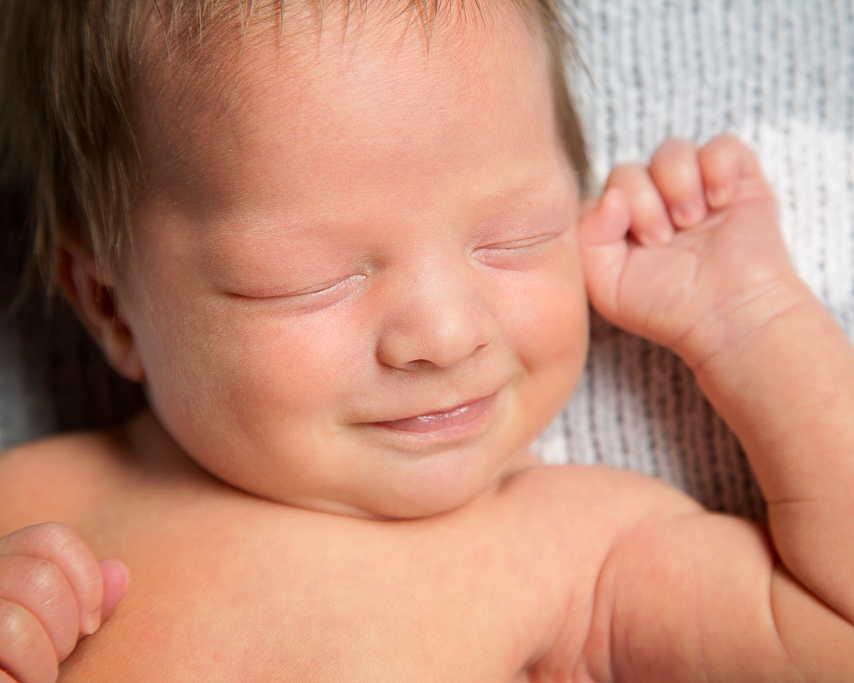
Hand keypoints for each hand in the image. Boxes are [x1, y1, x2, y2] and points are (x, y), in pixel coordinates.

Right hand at [0, 523, 127, 682]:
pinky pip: (1, 659)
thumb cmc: (30, 659)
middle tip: (60, 655)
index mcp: (4, 561)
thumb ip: (87, 599)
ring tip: (41, 676)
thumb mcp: (61, 624)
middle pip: (39, 578)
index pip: (51, 537)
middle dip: (65, 626)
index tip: (91, 624)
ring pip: (13, 622)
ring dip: (42, 661)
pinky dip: (21, 679)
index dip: (86, 578)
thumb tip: (119, 572)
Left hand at [580, 135, 804, 368]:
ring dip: (679, 183)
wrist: (728, 316)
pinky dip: (718, 167)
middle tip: (665, 239)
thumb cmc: (666, 308)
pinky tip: (721, 200)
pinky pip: (722, 145)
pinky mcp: (739, 181)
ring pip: (671, 150)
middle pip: (629, 169)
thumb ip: (588, 238)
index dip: (615, 209)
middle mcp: (656, 204)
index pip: (602, 191)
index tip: (641, 243)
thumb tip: (610, 195)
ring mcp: (696, 190)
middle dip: (645, 202)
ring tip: (692, 221)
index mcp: (622, 226)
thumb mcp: (606, 285)